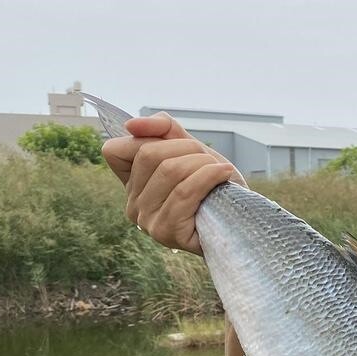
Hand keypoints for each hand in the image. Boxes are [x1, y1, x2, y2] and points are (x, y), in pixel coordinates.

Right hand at [101, 113, 245, 254]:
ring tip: (219, 170)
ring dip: (202, 163)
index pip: (114, 150)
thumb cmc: (215, 188)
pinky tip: (223, 174)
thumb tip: (132, 123)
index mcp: (132, 184)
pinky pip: (184, 191)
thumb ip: (164, 131)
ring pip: (169, 170)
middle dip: (186, 147)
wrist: (242, 221)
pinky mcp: (166, 232)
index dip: (148, 136)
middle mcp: (133, 205)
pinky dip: (209, 176)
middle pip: (148, 153)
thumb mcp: (190, 151)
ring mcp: (146, 221)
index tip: (180, 144)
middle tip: (208, 159)